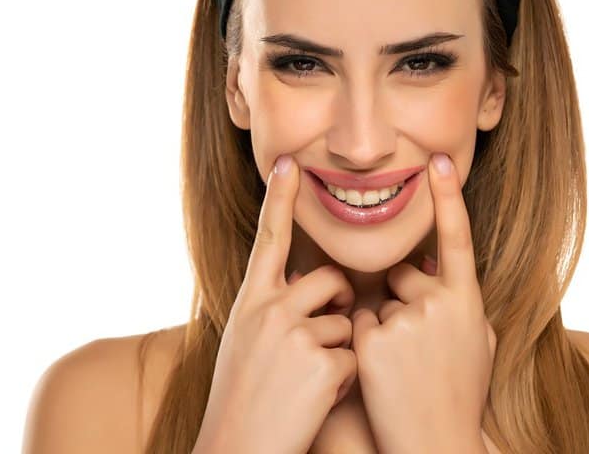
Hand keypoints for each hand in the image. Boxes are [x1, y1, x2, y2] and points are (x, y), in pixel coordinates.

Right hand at [192, 155, 357, 453]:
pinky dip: (343, 383)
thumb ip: (271, 310)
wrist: (234, 451)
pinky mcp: (322, 363)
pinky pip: (354, 358)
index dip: (280, 199)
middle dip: (337, 305)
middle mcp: (270, 309)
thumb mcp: (244, 342)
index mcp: (250, 301)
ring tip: (303, 386)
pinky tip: (314, 402)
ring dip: (337, 355)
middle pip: (330, 280)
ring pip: (345, 324)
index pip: (269, 239)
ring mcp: (295, 335)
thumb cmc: (241, 400)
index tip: (289, 163)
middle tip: (316, 342)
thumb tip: (308, 287)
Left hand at [349, 152, 496, 453]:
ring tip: (401, 368)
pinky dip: (363, 344)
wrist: (436, 444)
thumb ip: (460, 303)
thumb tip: (440, 276)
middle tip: (416, 347)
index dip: (450, 197)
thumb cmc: (460, 395)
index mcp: (468, 301)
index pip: (457, 238)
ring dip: (382, 325)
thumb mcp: (478, 344)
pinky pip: (358, 322)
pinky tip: (382, 373)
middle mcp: (438, 303)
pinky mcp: (371, 339)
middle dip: (402, 299)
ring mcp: (404, 320)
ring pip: (378, 301)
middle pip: (403, 275)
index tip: (440, 161)